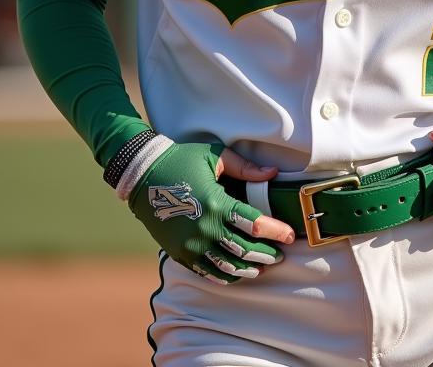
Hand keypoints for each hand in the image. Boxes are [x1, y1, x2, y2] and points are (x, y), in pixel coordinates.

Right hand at [128, 140, 294, 283]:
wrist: (141, 175)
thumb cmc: (181, 160)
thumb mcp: (215, 156)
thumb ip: (245, 167)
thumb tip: (272, 173)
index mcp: (216, 202)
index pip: (255, 223)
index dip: (276, 231)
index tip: (291, 236)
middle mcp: (204, 227)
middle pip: (244, 249)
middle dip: (266, 254)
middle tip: (280, 255)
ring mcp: (191, 244)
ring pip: (227, 266)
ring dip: (248, 269)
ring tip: (262, 267)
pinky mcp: (179, 252)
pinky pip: (206, 271)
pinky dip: (224, 276)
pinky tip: (236, 274)